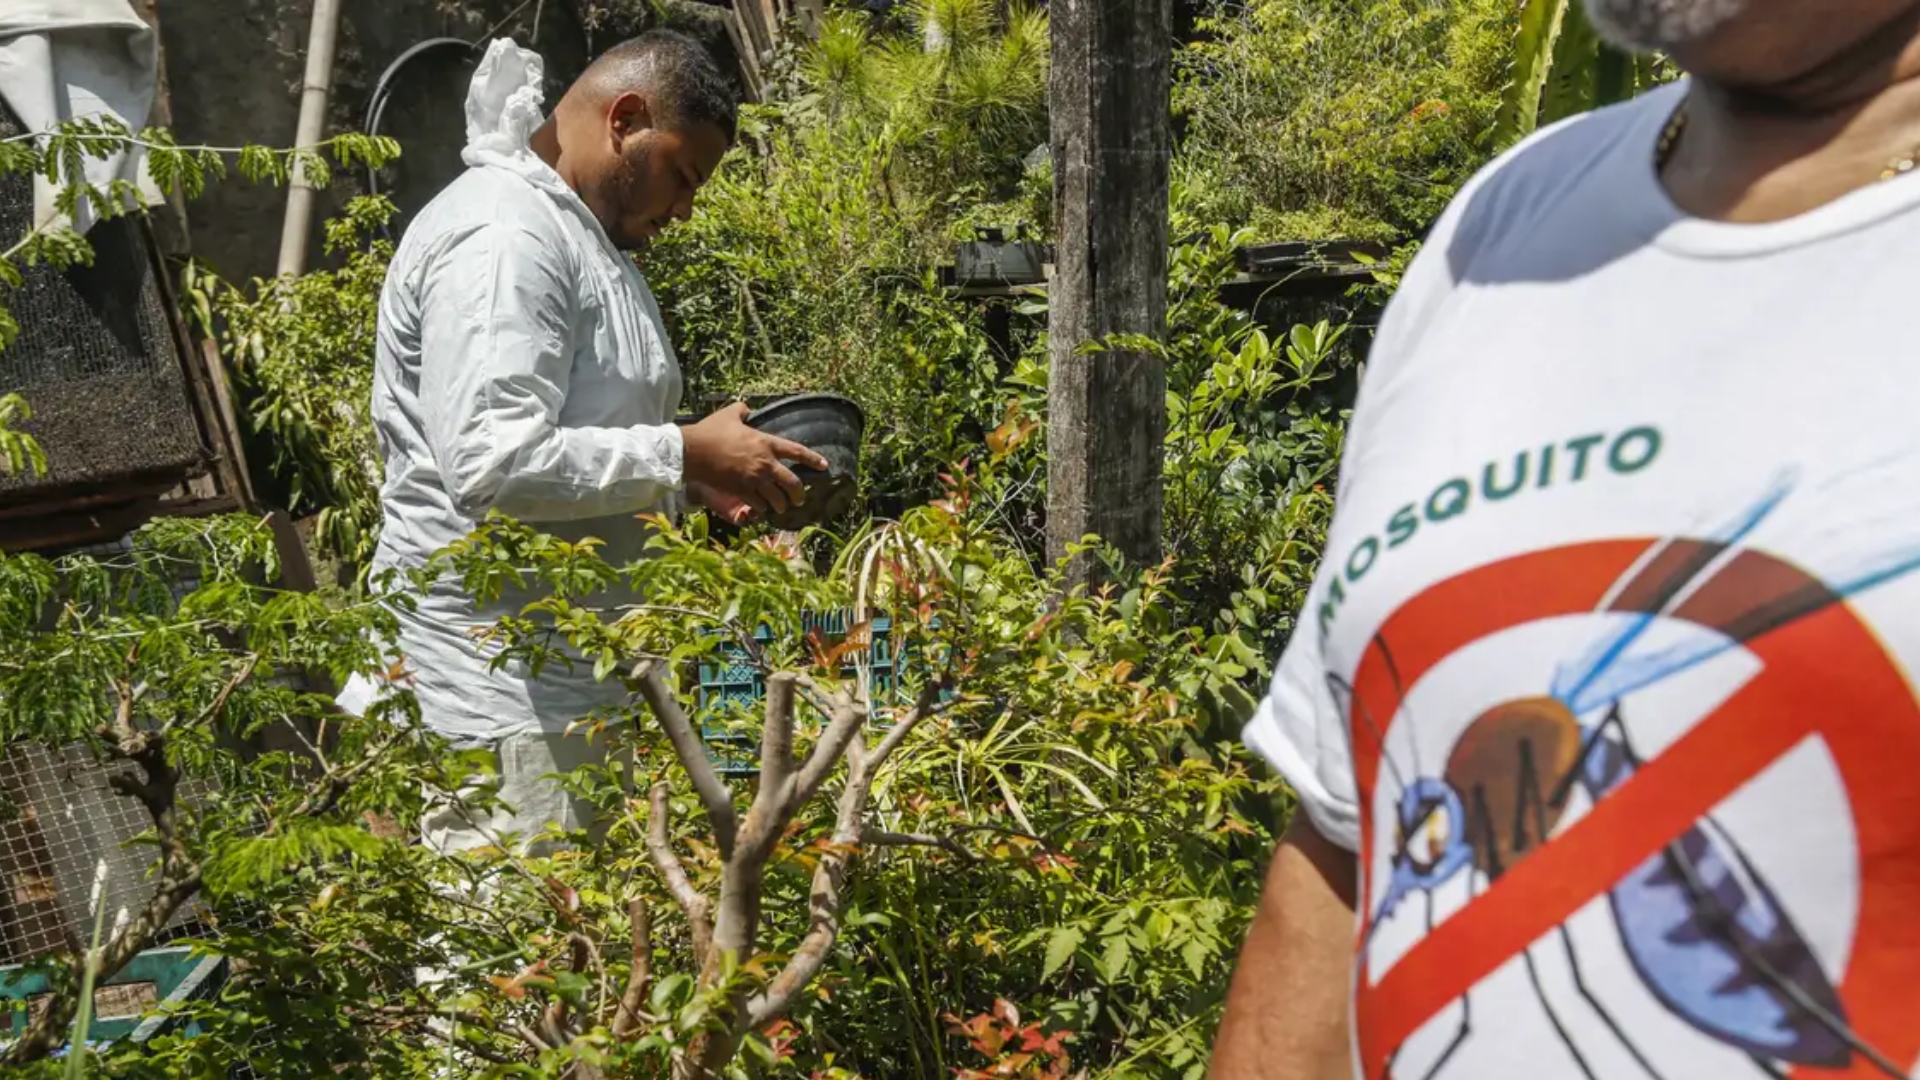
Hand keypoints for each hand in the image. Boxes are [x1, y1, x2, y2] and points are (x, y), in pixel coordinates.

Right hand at [680, 402, 829, 516]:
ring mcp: (754, 479)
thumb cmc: (711, 432)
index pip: (797, 451)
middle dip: (799, 494)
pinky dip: (762, 508)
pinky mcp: (741, 491)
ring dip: (780, 505)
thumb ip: (741, 410)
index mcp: (766, 443)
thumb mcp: (728, 415)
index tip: (824, 466)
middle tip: (800, 499)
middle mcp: (765, 463)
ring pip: (777, 498)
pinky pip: (759, 504)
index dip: (813, 459)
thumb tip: (746, 407)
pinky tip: (762, 509)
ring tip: (781, 508)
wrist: (693, 451)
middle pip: (792, 483)